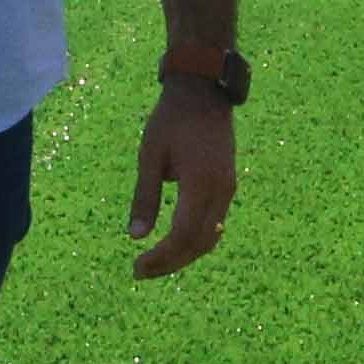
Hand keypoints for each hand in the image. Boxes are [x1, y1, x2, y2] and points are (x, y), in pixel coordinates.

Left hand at [129, 82, 237, 277]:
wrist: (204, 92)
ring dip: (183, 255)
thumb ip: (145, 197)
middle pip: (199, 243)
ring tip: (155, 263)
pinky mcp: (227, 186)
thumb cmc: (171, 120)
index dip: (162, 257)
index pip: (183, 235)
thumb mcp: (150, 156)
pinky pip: (214, 224)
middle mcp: (220, 191)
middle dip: (171, 263)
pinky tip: (173, 244)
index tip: (137, 266)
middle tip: (141, 271)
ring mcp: (228, 189)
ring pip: (210, 237)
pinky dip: (194, 240)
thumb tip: (136, 237)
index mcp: (200, 183)